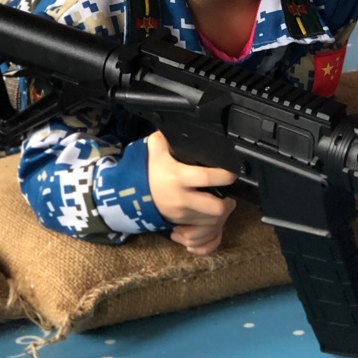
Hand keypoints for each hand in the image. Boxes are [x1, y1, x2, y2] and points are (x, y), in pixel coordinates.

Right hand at [146, 130, 236, 255]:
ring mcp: (180, 215)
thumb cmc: (143, 169)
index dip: (226, 175)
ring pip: (212, 224)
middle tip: (228, 194)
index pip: (208, 177)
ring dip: (221, 216)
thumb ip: (170, 135)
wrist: (124, 195)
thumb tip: (184, 122)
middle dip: (228, 204)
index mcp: (177, 177)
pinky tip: (212, 221)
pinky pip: (201, 235)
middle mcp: (181, 199)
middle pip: (216, 210)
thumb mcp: (155, 147)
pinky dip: (210, 231)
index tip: (232, 172)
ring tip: (222, 204)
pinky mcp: (178, 224)